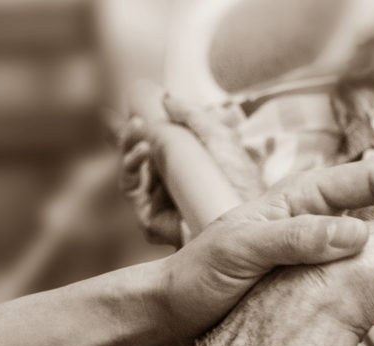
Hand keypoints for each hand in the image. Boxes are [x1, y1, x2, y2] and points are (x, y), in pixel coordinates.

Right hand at [119, 92, 262, 246]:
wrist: (245, 216)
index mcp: (182, 167)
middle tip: (136, 119)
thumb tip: (166, 99)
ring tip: (138, 127)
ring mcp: (156, 202)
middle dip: (128, 134)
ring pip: (129, 169)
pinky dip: (131, 166)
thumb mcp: (219, 138)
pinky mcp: (149, 219)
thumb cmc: (240, 181)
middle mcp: (167, 185)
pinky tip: (143, 150)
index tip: (127, 110)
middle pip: (135, 156)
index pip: (152, 144)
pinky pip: (130, 188)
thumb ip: (193, 116)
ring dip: (128, 145)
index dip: (136, 130)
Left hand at [156, 160, 373, 343]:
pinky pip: (350, 269)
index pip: (365, 178)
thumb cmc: (199, 272)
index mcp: (295, 199)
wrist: (174, 308)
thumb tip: (357, 232)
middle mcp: (307, 218)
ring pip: (367, 234)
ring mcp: (308, 249)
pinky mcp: (305, 279)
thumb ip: (293, 238)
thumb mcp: (242, 250)